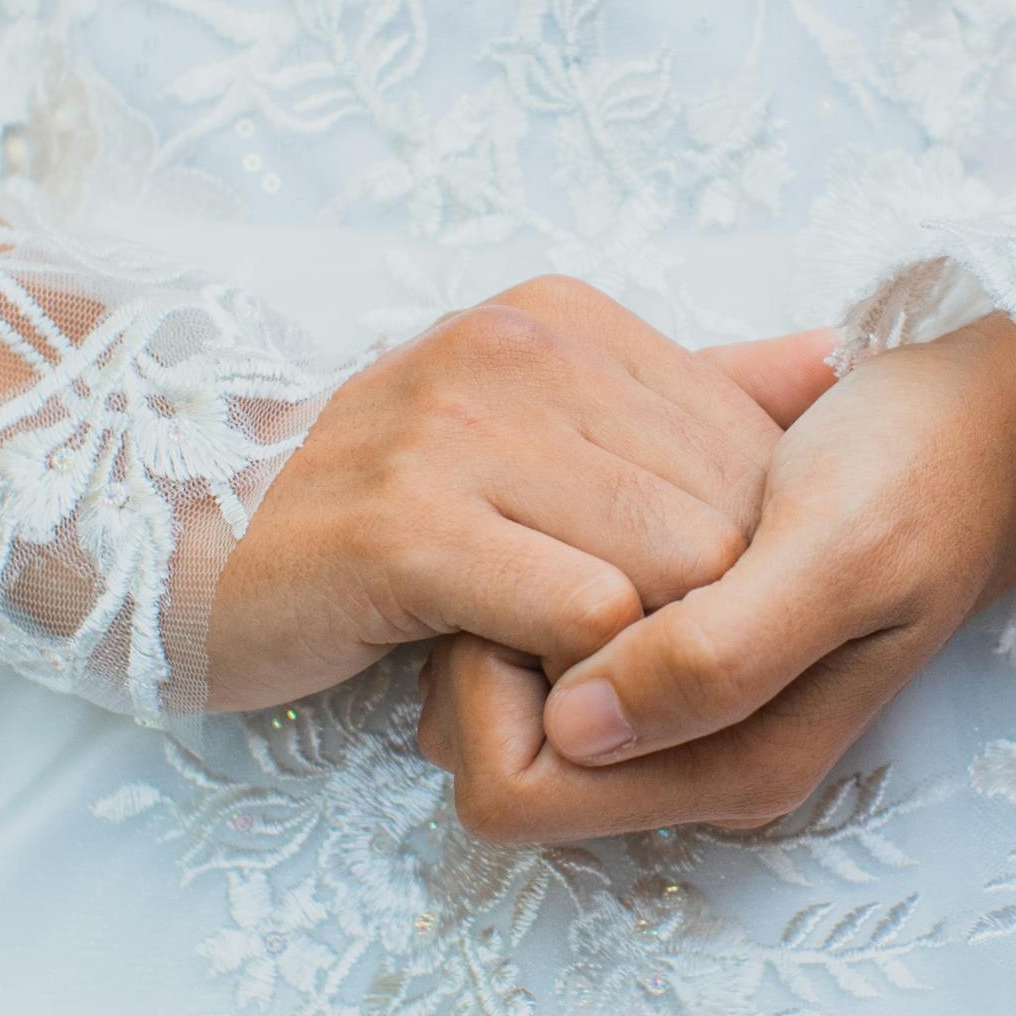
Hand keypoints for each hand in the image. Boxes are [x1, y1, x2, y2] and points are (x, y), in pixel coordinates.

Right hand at [205, 272, 836, 714]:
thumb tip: (837, 369)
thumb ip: (683, 397)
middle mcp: (517, 351)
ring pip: (671, 565)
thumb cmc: (376, 504)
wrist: (178, 534)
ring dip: (645, 656)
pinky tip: (530, 694)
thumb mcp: (535, 425)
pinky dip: (583, 679)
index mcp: (561, 321)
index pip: (747, 445)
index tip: (670, 616)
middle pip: (724, 511)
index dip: (743, 556)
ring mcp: (457, 431)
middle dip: (704, 615)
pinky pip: (583, 618)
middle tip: (630, 674)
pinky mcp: (405, 528)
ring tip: (580, 687)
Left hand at [417, 314, 1015, 841]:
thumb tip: (573, 728)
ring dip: (505, 604)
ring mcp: (687, 708)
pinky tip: (579, 494)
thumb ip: (716, 655)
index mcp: (734, 765)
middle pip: (497, 757)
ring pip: (509, 698)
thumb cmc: (921, 470)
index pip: (513, 791)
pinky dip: (539, 573)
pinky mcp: (678, 645)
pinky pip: (547, 641)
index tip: (523, 580)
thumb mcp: (837, 552)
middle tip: (524, 528)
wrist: (986, 414)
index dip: (486, 692)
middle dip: (479, 650)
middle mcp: (701, 759)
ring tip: (556, 502)